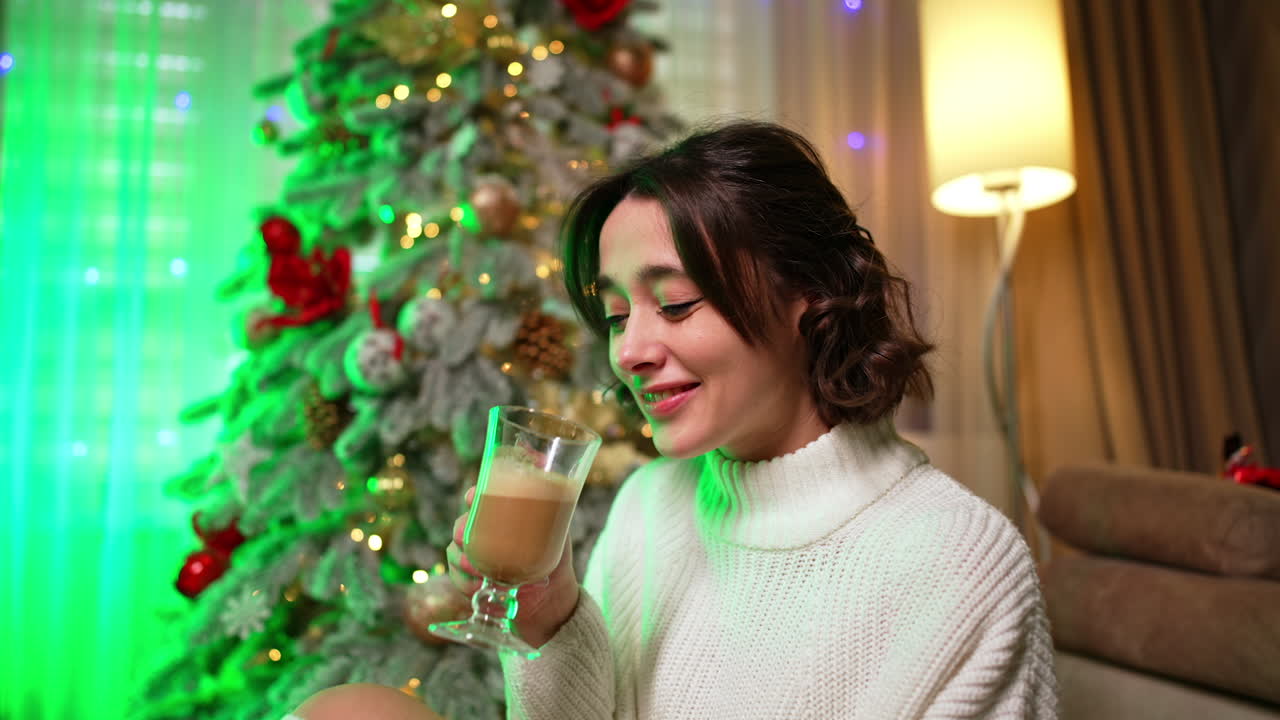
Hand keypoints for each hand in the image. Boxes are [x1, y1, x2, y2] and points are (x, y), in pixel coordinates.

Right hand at [446, 486, 581, 647]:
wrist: (551, 599)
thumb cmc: (554, 559)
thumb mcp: (557, 533)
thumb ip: (553, 508)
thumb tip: (548, 473)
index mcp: (501, 517)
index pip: (480, 499)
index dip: (474, 496)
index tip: (473, 498)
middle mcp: (483, 534)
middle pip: (461, 525)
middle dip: (460, 531)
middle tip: (466, 538)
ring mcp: (474, 557)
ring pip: (455, 552)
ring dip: (462, 561)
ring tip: (478, 570)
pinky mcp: (470, 580)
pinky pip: (456, 579)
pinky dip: (465, 583)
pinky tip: (478, 587)